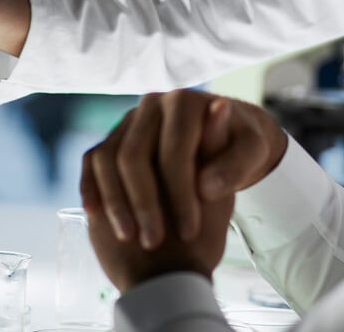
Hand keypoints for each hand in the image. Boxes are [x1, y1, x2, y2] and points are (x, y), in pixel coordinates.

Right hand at [80, 90, 287, 249]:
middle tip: (154, 241)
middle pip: (134, 154)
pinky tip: (96, 215)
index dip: (180, 193)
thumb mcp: (251, 153)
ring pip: (108, 158)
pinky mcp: (114, 137)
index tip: (189, 231)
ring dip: (115, 201)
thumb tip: (206, 187)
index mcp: (185, 102)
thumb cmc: (239, 148)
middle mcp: (151, 104)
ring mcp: (129, 119)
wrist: (223, 139)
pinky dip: (91, 186)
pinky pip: (93, 160)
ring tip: (129, 237)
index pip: (175, 150)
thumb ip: (235, 165)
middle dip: (143, 202)